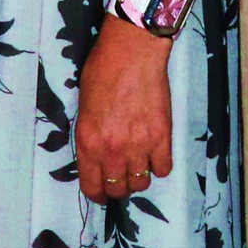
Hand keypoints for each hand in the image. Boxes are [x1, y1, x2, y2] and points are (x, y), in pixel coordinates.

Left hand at [75, 14, 172, 202]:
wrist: (131, 53)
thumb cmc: (103, 72)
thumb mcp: (84, 109)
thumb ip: (90, 137)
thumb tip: (98, 157)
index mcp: (88, 143)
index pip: (92, 186)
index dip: (98, 194)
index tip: (101, 193)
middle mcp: (112, 150)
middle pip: (118, 189)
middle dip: (118, 188)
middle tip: (121, 179)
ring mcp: (139, 145)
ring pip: (141, 183)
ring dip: (139, 178)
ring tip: (138, 165)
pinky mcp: (161, 137)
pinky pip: (163, 169)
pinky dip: (159, 165)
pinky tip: (155, 154)